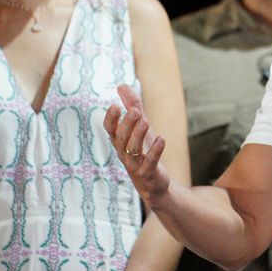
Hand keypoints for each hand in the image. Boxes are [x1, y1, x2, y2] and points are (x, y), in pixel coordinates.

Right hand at [104, 84, 170, 207]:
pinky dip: (155, 151)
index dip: (110, 119)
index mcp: (120, 142)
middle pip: (121, 138)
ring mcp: (135, 165)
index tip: (114, 105)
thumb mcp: (138, 127)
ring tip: (146, 121)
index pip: (110, 130)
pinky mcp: (148, 173)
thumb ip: (131, 106)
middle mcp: (124, 153)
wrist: (154, 184)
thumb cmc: (143, 152)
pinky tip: (161, 139)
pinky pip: (149, 162)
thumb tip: (121, 85)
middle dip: (127, 124)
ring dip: (138, 135)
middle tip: (134, 111)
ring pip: (132, 150)